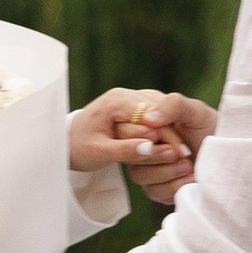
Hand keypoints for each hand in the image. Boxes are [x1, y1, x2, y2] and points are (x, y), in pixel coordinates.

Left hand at [69, 87, 197, 185]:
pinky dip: (163, 133)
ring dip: (170, 134)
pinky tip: (172, 149)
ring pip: (158, 116)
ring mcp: (130, 100)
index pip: (149, 115)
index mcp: (116, 101)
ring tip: (183, 156)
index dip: (167, 135)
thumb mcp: (100, 153)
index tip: (180, 154)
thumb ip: (127, 150)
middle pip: (157, 114)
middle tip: (187, 156)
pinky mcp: (133, 108)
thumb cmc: (78, 148)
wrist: (64, 141)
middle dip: (172, 135)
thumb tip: (152, 147)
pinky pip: (154, 120)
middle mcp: (125, 95)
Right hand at [128, 92, 215, 205]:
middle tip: (179, 152)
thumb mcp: (195, 111)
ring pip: (139, 175)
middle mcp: (143, 148)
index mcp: (146, 126)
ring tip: (189, 165)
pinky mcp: (159, 190)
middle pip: (129, 155)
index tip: (160, 134)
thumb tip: (148, 119)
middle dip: (155, 155)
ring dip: (165, 171)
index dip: (142, 134)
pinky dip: (175, 185)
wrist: (229, 153)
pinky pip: (155, 192)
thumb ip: (173, 106)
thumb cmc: (210, 127)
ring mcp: (149, 170)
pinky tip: (192, 177)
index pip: (125, 130)